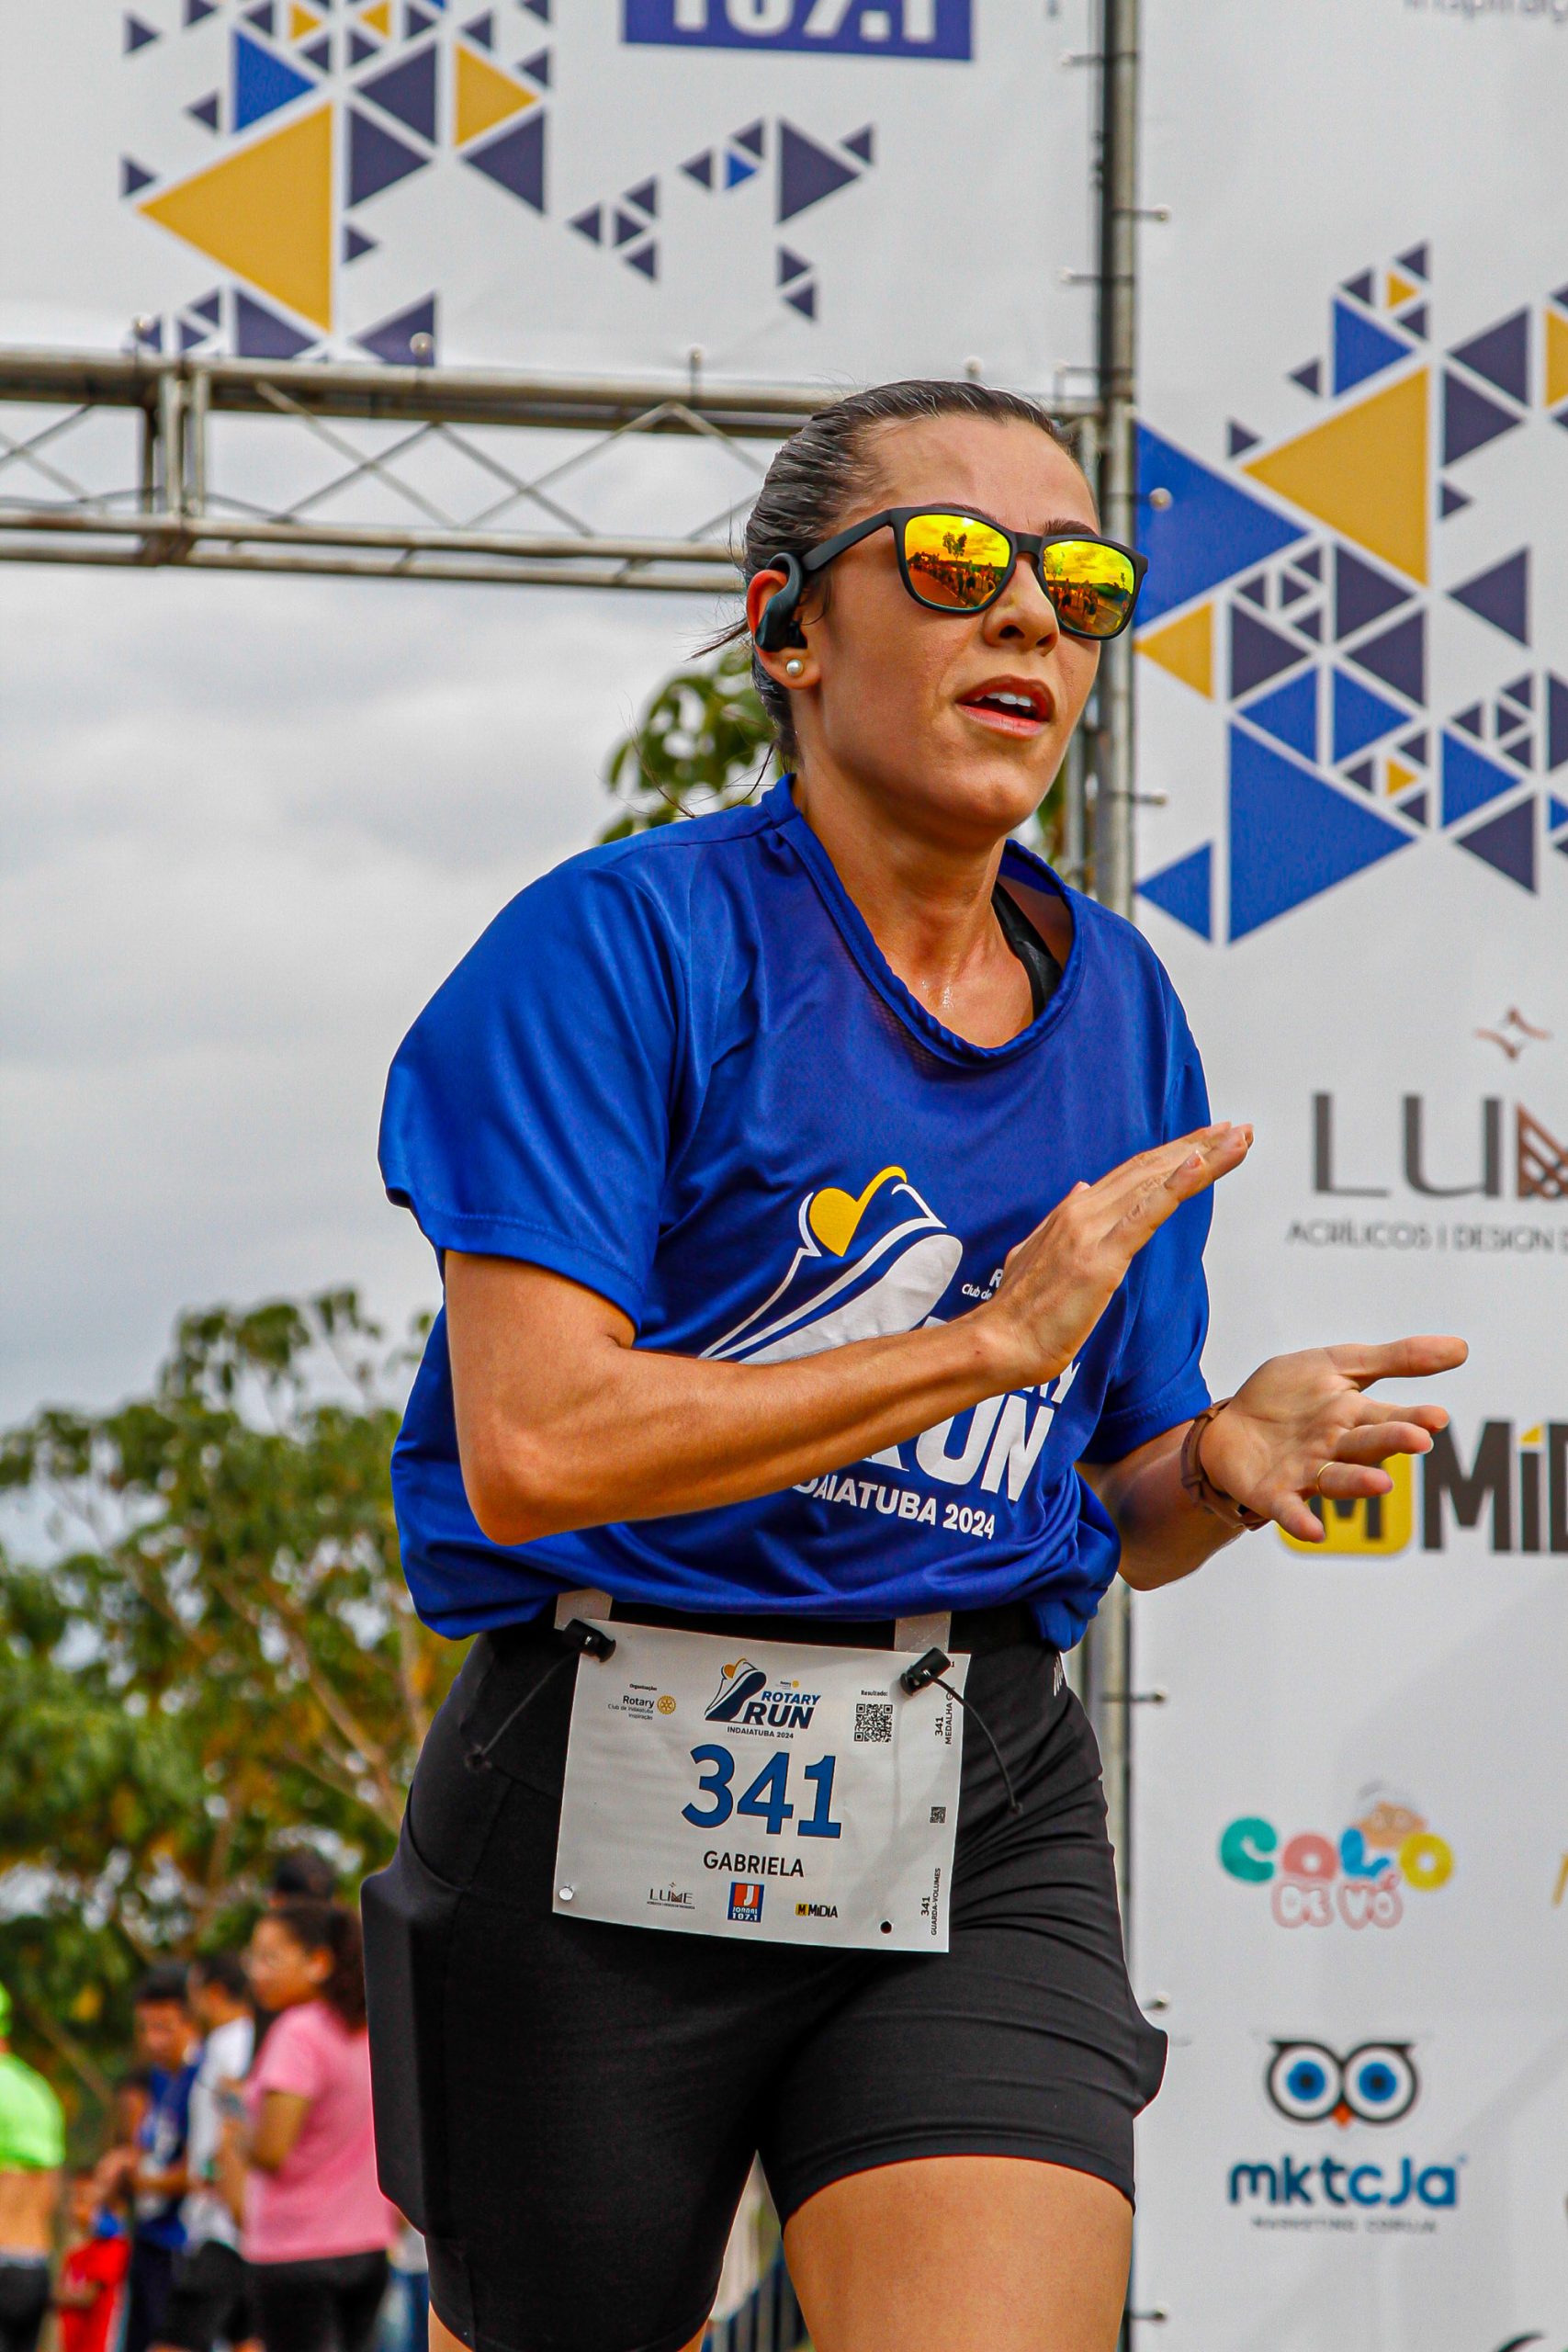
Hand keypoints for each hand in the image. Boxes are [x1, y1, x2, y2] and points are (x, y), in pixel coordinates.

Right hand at [980, 1123, 1252, 1389]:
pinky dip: (1176, 1186)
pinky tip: (1200, 1165)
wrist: (999, 1342)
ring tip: (1237, 1139)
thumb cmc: (1018, 1313)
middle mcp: (1083, 1210)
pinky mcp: (1100, 1258)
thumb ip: (1060, 1221)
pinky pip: (1146, 1214)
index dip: (1172, 1154)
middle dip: (1198, 1146)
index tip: (1206, 1140)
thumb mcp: (1036, 1253)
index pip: (1132, 1173)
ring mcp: (1092, 1231)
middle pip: (1150, 1168)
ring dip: (1202, 1158)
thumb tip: (1081, 1189)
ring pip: (1156, 1183)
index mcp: (1073, 1211)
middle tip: (1238, 1129)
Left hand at [1199, 1337, 1468, 1542]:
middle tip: (1418, 1439)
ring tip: (1381, 1484)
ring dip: (1358, 1483)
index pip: (1390, 1416)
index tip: (1437, 1418)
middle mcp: (1336, 1448)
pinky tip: (1313, 1531)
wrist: (1229, 1424)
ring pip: (1336, 1478)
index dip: (1413, 1418)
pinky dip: (1301, 1522)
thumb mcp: (1338, 1365)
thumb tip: (1462, 1349)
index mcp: (1354, 1417)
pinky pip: (1290, 1510)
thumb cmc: (1289, 1397)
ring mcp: (1306, 1472)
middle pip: (1367, 1445)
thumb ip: (1395, 1359)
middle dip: (1391, 1441)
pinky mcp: (1274, 1494)